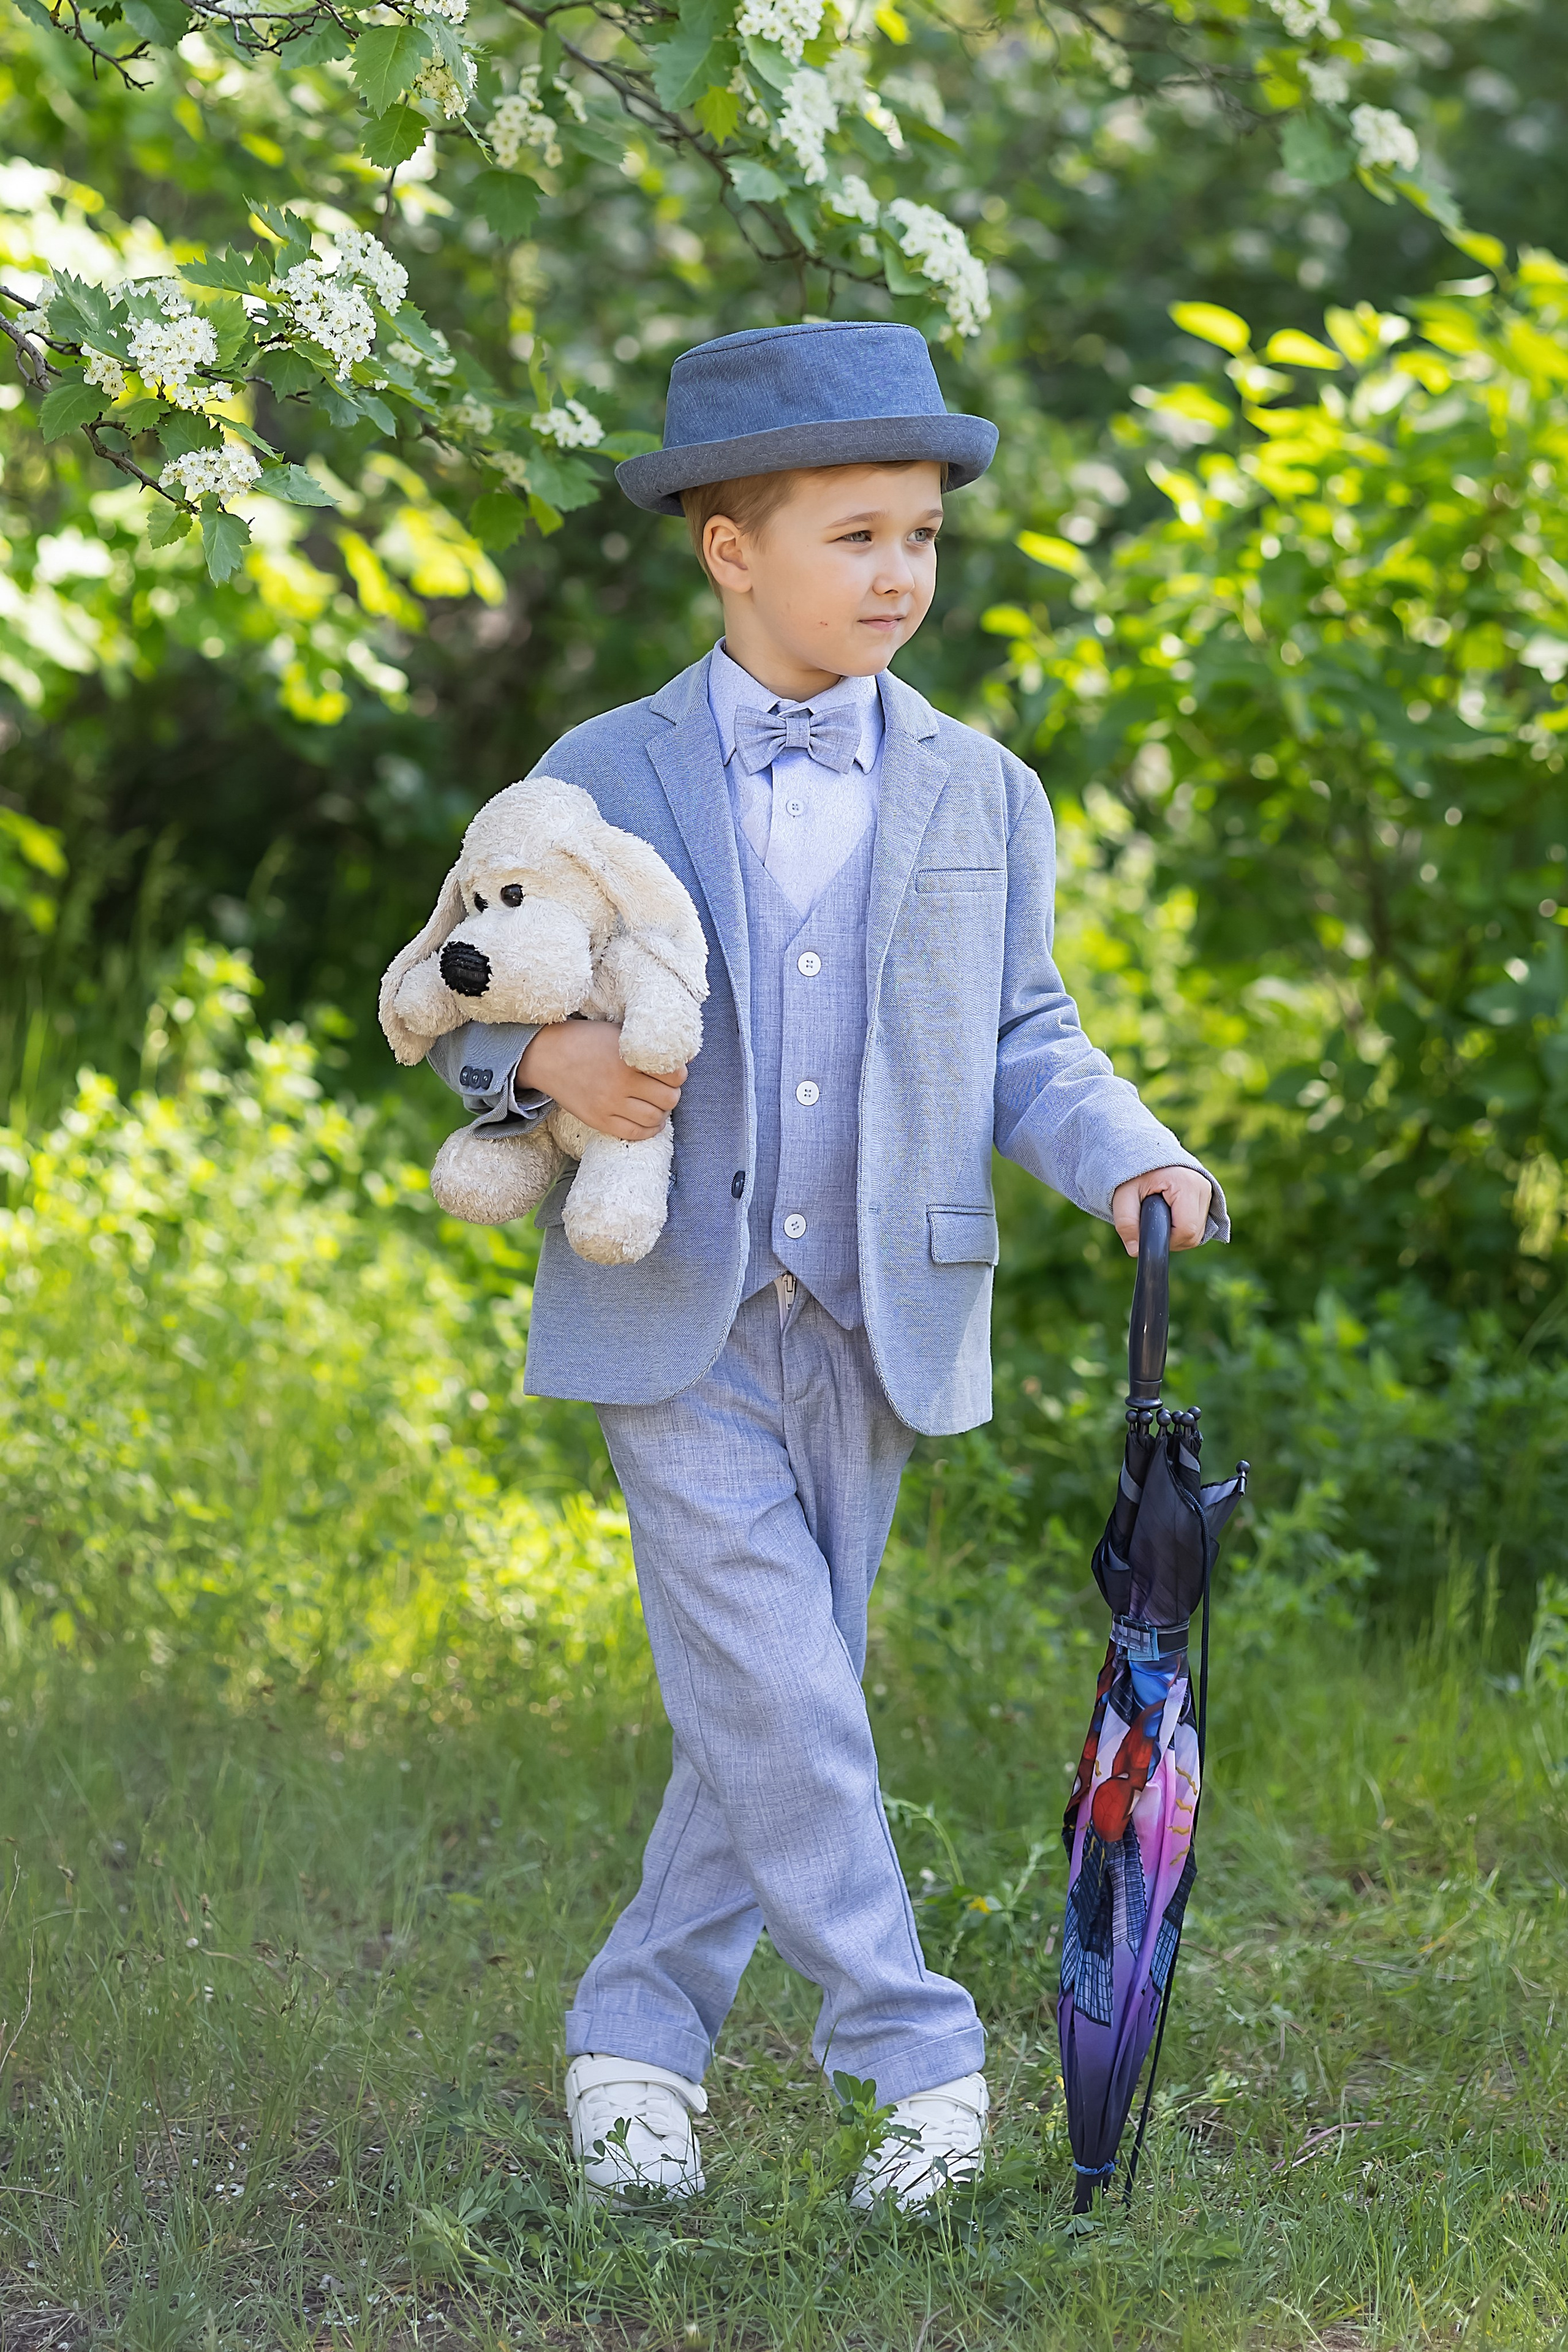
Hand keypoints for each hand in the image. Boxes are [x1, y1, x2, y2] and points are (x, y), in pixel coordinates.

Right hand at [517, 1021, 685, 1142]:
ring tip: (655, 1104)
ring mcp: (609, 1104)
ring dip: (661, 1112)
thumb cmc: (586, 1040)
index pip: (675, 1074)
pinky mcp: (598, 1120)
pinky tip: (649, 1120)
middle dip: (671, 1094)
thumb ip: (647, 1044)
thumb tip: (684, 1058)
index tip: (671, 1072)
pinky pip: (634, 1134)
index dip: (678, 1074)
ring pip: (655, 1118)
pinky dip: (649, 1130)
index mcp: (629, 1056)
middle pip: (669, 1098)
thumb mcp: (618, 1032)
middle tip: (663, 1088)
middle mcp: (620, 1082)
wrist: (547, 1056)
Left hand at [1111, 1165, 1212, 1256]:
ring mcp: (1208, 1192)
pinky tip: (1169, 1217)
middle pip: (1194, 1235)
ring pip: (1198, 1233)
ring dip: (1177, 1235)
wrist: (1144, 1152)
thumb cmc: (1133, 1173)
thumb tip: (1135, 1251)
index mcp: (1185, 1184)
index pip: (1186, 1229)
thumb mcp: (1123, 1196)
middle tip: (1151, 1225)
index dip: (1166, 1239)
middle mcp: (1202, 1187)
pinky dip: (1184, 1228)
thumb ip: (1126, 1222)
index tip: (1149, 1231)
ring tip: (1159, 1218)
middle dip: (1171, 1239)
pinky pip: (1200, 1226)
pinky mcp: (1208, 1196)